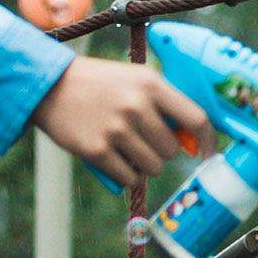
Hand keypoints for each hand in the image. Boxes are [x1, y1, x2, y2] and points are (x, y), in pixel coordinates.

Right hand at [38, 55, 209, 187]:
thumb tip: (192, 141)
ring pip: (153, 168)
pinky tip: (115, 160)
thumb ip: (164, 104)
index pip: (196, 119)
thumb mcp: (135, 79)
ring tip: (128, 149)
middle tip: (144, 141)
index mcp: (151, 84)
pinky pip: (129, 178)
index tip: (208, 155)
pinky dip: (127, 175)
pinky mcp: (96, 151)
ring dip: (145, 166)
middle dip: (162, 151)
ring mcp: (116, 129)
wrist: (49, 86)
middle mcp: (136, 106)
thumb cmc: (100, 84)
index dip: (208, 141)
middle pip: (172, 150)